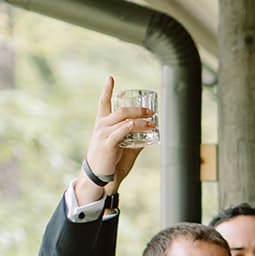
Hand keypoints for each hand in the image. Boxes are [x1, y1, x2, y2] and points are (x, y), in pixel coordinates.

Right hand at [75, 76, 152, 203]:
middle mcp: (101, 126)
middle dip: (138, 109)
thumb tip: (150, 134)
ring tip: (153, 121)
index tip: (111, 78)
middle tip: (151, 112)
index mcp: (102, 124)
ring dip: (141, 119)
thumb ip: (134, 139)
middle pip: (121, 110)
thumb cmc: (111, 162)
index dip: (107, 90)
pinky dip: (135, 127)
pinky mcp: (108, 143)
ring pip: (125, 119)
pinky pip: (123, 131)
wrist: (101, 177)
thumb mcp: (123, 147)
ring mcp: (103, 133)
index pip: (103, 102)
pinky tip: (143, 127)